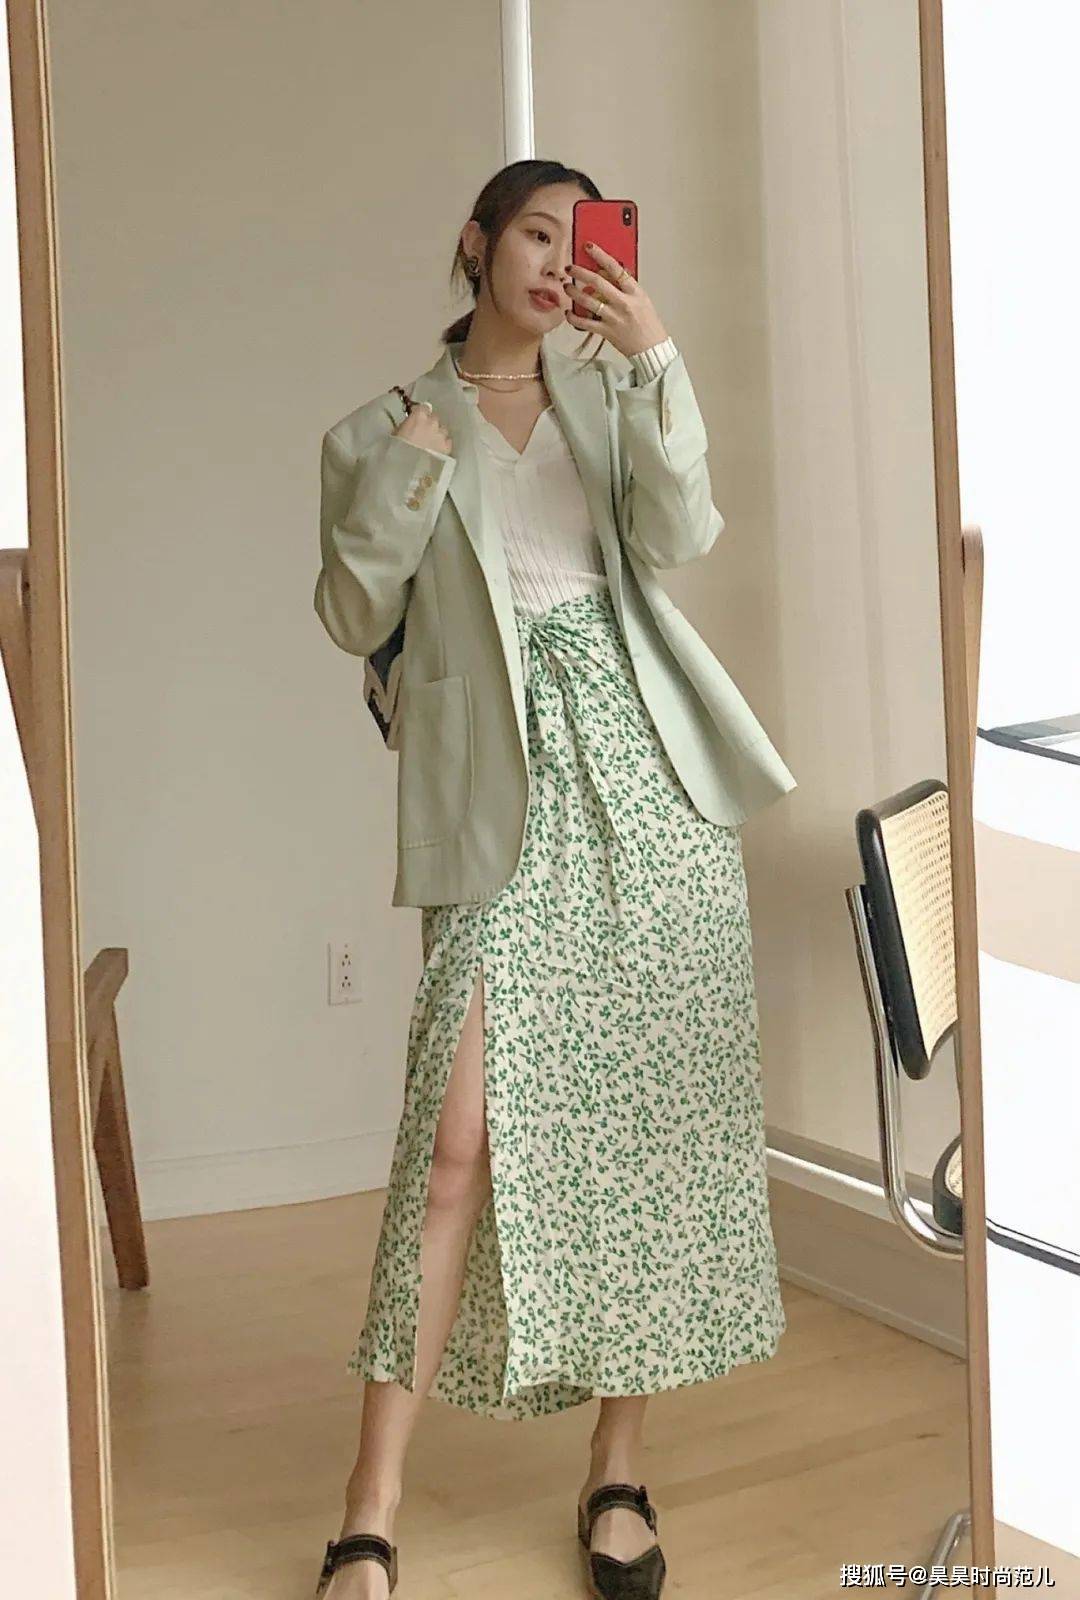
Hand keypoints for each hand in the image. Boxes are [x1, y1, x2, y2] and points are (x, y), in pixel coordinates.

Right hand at [393, 402, 453, 455]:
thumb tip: (409, 424)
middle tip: (422, 433)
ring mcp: (441, 435)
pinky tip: (437, 451)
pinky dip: (443, 444)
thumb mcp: (396, 434)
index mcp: (419, 416)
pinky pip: (447, 442)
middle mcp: (433, 422)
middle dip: (429, 424)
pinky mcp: (447, 447)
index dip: (420, 413)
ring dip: (437, 434)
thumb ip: (406, 425)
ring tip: (430, 443)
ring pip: (442, 430)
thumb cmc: (397, 451)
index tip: (417, 418)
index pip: (424, 407)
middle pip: (434, 418)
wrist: (408, 469)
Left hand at [564, 241, 668, 359]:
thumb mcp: (642, 300)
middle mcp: (623, 303)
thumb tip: (609, 274)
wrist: (652, 348)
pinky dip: (574, 317)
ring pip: (588, 301)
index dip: (600, 255)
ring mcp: (613, 318)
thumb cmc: (648, 324)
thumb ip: (626, 288)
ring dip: (574, 292)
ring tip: (567, 286)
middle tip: (570, 267)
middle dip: (580, 272)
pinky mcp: (606, 331)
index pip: (616, 268)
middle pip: (598, 282)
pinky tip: (569, 312)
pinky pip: (584, 323)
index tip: (589, 247)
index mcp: (634, 292)